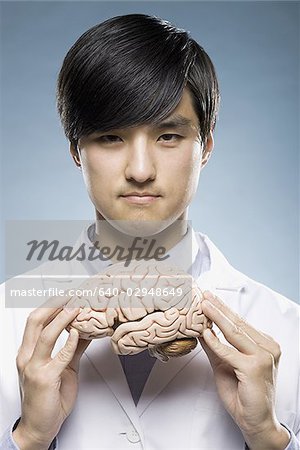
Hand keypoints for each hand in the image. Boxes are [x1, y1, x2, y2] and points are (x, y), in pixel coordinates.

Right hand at [13, 294, 89, 449]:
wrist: (39, 427)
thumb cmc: (48, 398)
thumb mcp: (63, 369)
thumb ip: (73, 350)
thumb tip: (86, 332)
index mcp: (29, 353)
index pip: (35, 321)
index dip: (50, 305)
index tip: (66, 295)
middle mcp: (27, 357)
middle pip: (35, 321)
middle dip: (53, 305)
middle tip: (70, 294)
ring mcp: (34, 368)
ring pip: (46, 335)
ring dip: (62, 318)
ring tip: (76, 308)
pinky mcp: (45, 379)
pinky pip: (59, 356)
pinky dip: (70, 342)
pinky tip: (79, 333)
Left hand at [199, 291, 289, 449]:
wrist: (256, 421)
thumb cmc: (244, 394)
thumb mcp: (224, 364)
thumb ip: (215, 346)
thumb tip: (200, 329)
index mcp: (264, 345)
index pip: (241, 323)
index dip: (224, 309)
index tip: (210, 299)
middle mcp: (267, 348)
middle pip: (238, 323)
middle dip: (219, 308)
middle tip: (204, 296)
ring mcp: (262, 357)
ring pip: (234, 333)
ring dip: (216, 318)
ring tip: (203, 306)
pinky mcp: (253, 368)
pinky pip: (229, 352)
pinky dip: (216, 343)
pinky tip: (205, 333)